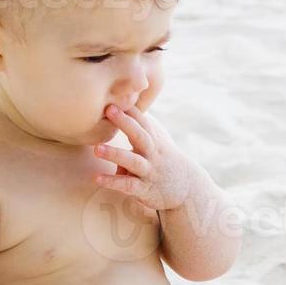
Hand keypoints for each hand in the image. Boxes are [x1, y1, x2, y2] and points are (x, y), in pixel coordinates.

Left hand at [93, 104, 200, 218]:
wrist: (188, 189)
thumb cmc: (164, 162)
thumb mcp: (156, 144)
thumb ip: (137, 133)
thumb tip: (118, 124)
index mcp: (154, 141)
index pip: (143, 121)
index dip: (131, 109)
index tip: (117, 95)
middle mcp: (152, 154)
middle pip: (140, 135)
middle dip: (125, 122)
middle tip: (109, 110)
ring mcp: (149, 171)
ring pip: (132, 161)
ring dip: (115, 154)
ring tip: (97, 149)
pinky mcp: (145, 189)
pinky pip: (128, 185)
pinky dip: (113, 181)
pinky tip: (98, 178)